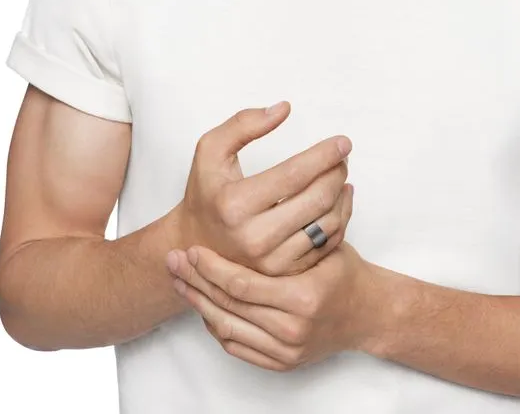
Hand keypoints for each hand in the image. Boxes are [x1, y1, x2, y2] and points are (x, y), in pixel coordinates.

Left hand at [166, 232, 382, 371]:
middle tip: (172, 262)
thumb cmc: (344, 273)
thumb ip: (303, 216)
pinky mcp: (282, 362)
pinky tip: (201, 305)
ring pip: (226, 327)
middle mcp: (293, 328)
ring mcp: (286, 350)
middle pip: (228, 306)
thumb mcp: (327, 242)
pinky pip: (236, 346)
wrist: (366, 314)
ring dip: (198, 303)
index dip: (212, 267)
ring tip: (178, 281)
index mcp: (303, 296)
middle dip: (195, 282)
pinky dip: (215, 325)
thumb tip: (283, 176)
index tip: (191, 249)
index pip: (242, 284)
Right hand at [176, 101, 352, 274]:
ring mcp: (271, 261)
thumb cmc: (206, 192)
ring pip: (328, 223)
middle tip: (341, 157)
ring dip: (341, 193)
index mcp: (234, 204)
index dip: (324, 155)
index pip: (294, 174)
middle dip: (336, 171)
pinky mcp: (285, 273)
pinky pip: (327, 244)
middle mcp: (253, 238)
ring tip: (339, 175)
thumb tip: (284, 109)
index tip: (342, 142)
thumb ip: (243, 124)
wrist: (195, 241)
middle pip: (317, 199)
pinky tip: (337, 199)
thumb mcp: (210, 150)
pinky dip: (340, 217)